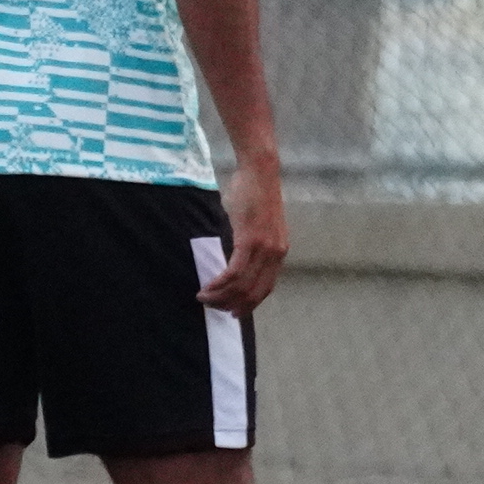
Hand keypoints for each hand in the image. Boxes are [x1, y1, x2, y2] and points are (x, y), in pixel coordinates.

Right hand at [204, 151, 290, 314]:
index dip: (249, 304)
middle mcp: (275, 255)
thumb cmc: (255, 194)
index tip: (234, 312)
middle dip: (232, 305)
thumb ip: (251, 245)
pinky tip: (207, 287)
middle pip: (254, 292)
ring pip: (242, 285)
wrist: (260, 172)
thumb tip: (236, 259)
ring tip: (204, 299)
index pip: (266, 288)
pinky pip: (234, 272)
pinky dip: (219, 283)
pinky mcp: (250, 241)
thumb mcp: (258, 226)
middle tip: (214, 309)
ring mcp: (264, 249)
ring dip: (221, 297)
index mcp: (279, 252)